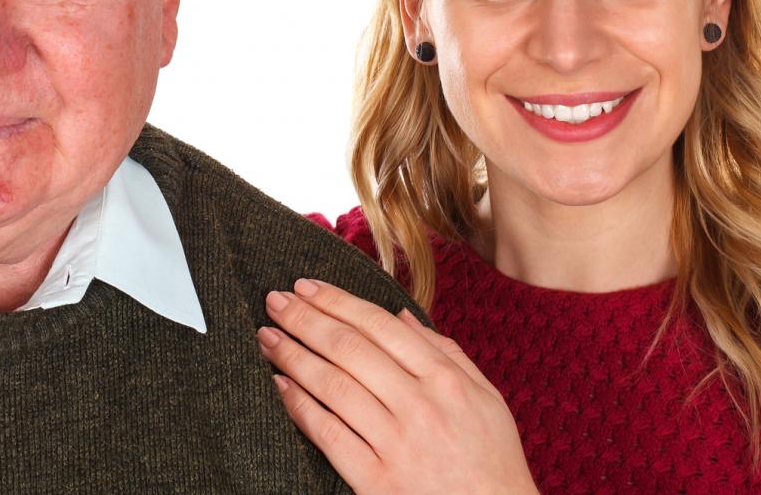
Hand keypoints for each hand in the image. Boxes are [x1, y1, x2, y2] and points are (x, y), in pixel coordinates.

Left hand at [258, 279, 536, 494]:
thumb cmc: (492, 463)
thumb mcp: (486, 400)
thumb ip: (446, 353)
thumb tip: (401, 314)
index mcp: (446, 380)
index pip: (380, 326)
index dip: (337, 301)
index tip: (306, 286)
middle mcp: (420, 406)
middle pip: (350, 349)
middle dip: (306, 319)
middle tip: (275, 300)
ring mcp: (396, 443)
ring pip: (333, 385)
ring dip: (294, 356)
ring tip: (267, 336)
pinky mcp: (376, 481)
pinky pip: (328, 434)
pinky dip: (299, 406)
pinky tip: (280, 385)